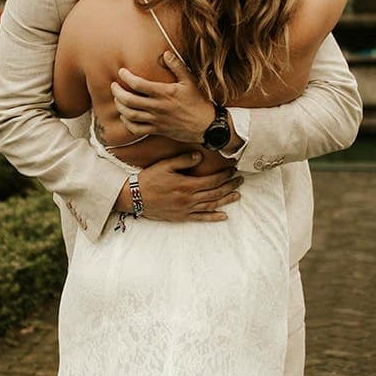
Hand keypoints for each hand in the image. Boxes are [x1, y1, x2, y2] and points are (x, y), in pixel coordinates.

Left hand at [111, 52, 216, 144]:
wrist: (205, 125)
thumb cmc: (198, 102)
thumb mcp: (189, 81)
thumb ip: (176, 66)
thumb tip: (165, 54)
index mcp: (164, 93)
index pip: (138, 84)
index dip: (126, 77)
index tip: (121, 72)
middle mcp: (157, 107)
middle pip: (129, 100)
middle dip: (117, 92)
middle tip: (114, 86)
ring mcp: (156, 120)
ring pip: (130, 115)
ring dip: (120, 106)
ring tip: (117, 99)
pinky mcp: (157, 130)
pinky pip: (136, 129)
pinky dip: (127, 123)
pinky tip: (125, 116)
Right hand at [115, 152, 240, 222]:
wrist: (134, 198)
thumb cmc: (148, 180)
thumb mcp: (164, 165)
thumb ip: (182, 160)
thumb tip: (199, 156)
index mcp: (186, 185)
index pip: (212, 180)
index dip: (224, 175)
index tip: (233, 170)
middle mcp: (189, 199)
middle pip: (215, 193)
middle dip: (229, 186)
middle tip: (240, 181)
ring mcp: (186, 209)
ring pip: (211, 205)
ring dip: (226, 200)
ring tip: (237, 196)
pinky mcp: (182, 216)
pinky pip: (201, 218)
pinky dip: (213, 217)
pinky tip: (223, 216)